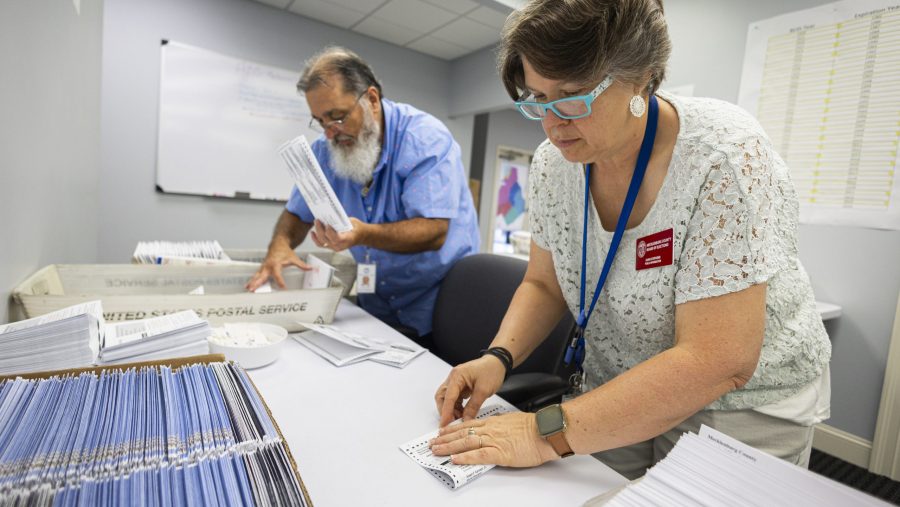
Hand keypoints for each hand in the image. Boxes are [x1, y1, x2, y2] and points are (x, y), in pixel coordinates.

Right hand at [245, 242, 310, 290]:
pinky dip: (252, 281)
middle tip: (254, 289)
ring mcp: (264, 267)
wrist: (278, 243)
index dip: (280, 281)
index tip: (283, 288)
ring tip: (248, 289)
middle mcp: (268, 266)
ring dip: (253, 283)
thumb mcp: (294, 258)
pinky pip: (257, 275)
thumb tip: (311, 269)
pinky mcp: (262, 268)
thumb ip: (302, 265)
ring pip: (257, 276)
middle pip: (263, 276)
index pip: (278, 274)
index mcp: (276, 264)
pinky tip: (247, 287)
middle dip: (258, 283)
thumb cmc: (285, 251)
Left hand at [310, 218, 367, 251]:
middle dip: (320, 229)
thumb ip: (342, 220)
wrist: (360, 236)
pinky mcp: (330, 246)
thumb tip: (330, 214)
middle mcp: (340, 246)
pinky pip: (320, 244)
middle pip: (326, 239)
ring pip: (322, 241)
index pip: (336, 238)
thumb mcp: (353, 222)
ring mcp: (335, 247)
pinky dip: (315, 239)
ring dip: (317, 231)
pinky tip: (312, 232)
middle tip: (317, 220)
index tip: (327, 224)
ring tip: (316, 222)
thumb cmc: (356, 228)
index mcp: (348, 240)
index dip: (330, 232)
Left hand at [429, 412, 557, 466]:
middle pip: (462, 433)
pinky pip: (479, 455)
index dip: (453, 429)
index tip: (442, 432)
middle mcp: (490, 429)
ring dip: (449, 447)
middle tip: (432, 443)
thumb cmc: (535, 427)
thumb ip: (501, 424)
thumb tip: (495, 427)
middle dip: (445, 439)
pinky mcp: (500, 453)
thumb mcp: (513, 421)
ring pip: (466, 443)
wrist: (546, 431)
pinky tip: (455, 459)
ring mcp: (494, 440)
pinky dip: (465, 457)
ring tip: (436, 450)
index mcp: (494, 422)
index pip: (468, 425)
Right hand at [434, 356, 505, 426]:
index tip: (444, 425)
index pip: (448, 397)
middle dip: (445, 411)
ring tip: (460, 419)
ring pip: (447, 399)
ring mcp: (456, 382)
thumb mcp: (483, 390)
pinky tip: (463, 413)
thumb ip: (473, 406)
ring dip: (451, 410)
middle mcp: (453, 378)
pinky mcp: (461, 386)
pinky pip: (455, 398)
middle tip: (451, 423)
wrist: (498, 363)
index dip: (446, 413)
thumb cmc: (492, 371)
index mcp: (457, 376)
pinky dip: (457, 407)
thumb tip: (465, 420)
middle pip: (442, 397)